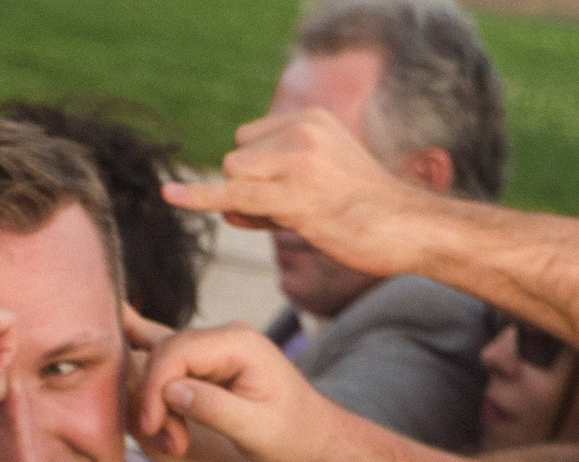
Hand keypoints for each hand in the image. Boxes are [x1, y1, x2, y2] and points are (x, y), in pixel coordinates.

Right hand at [130, 313, 336, 461]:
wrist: (312, 435)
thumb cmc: (291, 434)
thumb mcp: (255, 430)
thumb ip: (213, 408)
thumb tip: (170, 391)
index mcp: (240, 344)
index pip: (177, 352)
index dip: (154, 389)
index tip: (151, 428)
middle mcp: (226, 335)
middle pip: (165, 355)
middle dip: (156, 401)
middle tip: (169, 442)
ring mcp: (217, 345)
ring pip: (164, 364)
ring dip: (159, 405)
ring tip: (175, 441)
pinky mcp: (209, 361)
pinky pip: (172, 367)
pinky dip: (161, 392)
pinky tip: (162, 408)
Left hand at [162, 108, 432, 274]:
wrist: (406, 227)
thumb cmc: (363, 212)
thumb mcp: (317, 182)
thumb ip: (271, 186)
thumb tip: (224, 206)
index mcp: (310, 117)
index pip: (249, 140)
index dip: (255, 174)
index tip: (289, 195)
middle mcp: (302, 130)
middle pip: (236, 160)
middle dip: (248, 191)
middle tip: (294, 210)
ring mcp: (296, 160)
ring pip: (233, 178)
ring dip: (246, 208)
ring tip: (298, 217)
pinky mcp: (292, 195)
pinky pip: (231, 196)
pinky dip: (198, 198)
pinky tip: (172, 196)